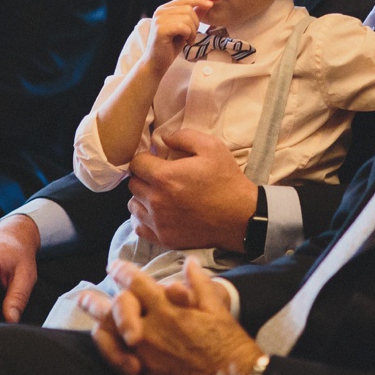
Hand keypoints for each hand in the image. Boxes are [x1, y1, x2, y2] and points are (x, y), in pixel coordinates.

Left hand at [84, 259, 263, 374]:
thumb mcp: (217, 310)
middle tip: (86, 295)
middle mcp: (151, 331)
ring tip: (88, 328)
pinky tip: (107, 347)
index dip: (124, 272)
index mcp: (169, 310)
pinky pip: (118, 364)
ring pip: (109, 337)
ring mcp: (145, 355)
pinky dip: (110, 353)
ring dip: (97, 326)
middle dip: (97, 301)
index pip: (138, 284)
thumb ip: (199, 285)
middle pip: (113, 311)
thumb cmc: (229, 345)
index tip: (116, 267)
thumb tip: (189, 263)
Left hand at [128, 128, 255, 251]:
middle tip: (163, 178)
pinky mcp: (163, 238)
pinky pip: (139, 226)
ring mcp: (158, 222)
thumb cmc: (227, 181)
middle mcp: (156, 200)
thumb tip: (164, 139)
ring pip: (133, 205)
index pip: (136, 163)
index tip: (158, 161)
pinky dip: (145, 218)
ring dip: (143, 198)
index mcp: (164, 176)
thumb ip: (184, 136)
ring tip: (161, 196)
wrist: (241, 217)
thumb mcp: (213, 147)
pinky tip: (159, 213)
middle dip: (144, 177)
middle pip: (133, 184)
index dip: (146, 159)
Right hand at [142, 0, 212, 75]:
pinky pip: (183, 26)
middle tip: (191, 35)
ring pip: (187, 18)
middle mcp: (160, 11)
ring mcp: (159, 19)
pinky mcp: (160, 29)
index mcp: (166, 8)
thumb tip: (208, 3)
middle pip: (189, 8)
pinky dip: (188, 35)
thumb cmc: (172, 45)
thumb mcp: (186, 27)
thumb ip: (195, 14)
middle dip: (196, 23)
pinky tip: (185, 41)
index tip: (213, 2)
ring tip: (188, 39)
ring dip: (192, 31)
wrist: (158, 61)